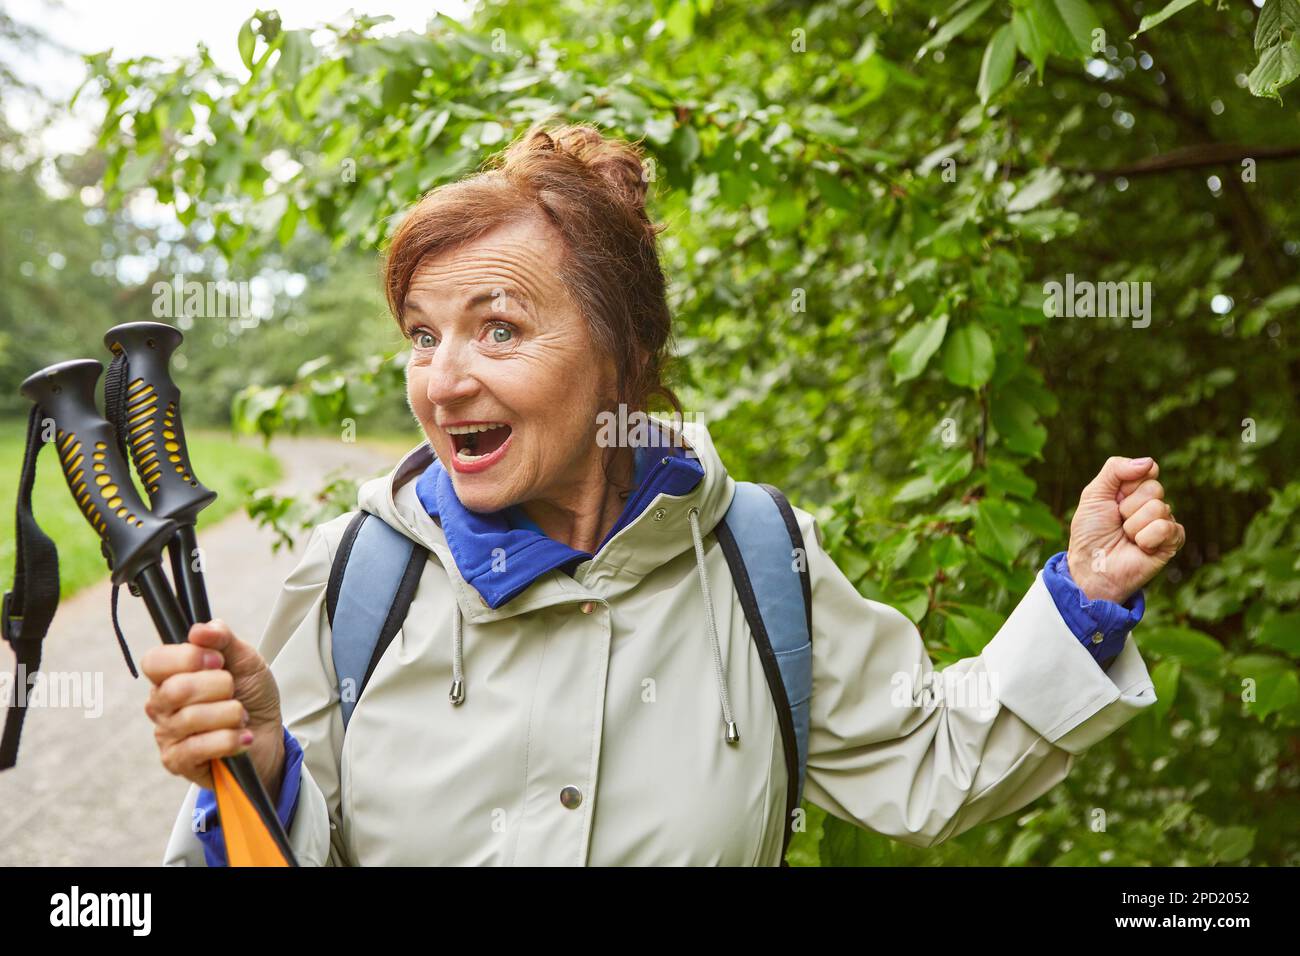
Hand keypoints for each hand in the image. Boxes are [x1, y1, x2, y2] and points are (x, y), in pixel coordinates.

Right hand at [141, 619, 284, 796]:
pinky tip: (243, 737)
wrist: (268, 734)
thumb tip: (198, 630)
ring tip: (242, 716)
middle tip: (234, 691)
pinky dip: (229, 740)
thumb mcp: (244, 659)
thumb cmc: (250, 695)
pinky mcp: (176, 762)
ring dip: (230, 714)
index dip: (188, 658)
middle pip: (175, 689)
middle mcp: (160, 704)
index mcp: (169, 675)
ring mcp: (166, 734)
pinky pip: (198, 748)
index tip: (218, 661)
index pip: (154, 661)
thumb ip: (223, 638)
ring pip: (190, 718)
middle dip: (219, 687)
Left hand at [1066, 456, 1185, 603]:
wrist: (1092, 567)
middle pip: (1154, 488)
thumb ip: (1115, 469)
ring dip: (1134, 525)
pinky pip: (1167, 527)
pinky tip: (1140, 547)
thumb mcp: (1093, 495)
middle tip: (1117, 522)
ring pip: (1159, 507)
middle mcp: (1151, 503)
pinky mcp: (1172, 542)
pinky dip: (1146, 538)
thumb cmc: (1090, 533)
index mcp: (1133, 489)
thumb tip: (1150, 462)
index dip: (1129, 482)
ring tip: (1126, 537)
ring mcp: (1163, 522)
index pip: (1147, 470)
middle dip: (1128, 507)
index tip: (1114, 498)